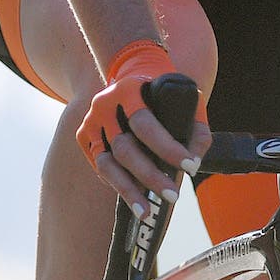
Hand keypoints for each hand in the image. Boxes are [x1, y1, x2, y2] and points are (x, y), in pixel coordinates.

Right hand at [76, 40, 207, 215]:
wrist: (132, 69)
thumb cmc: (165, 89)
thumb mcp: (186, 96)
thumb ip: (196, 126)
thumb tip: (196, 161)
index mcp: (130, 89)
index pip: (147, 125)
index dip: (168, 148)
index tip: (190, 166)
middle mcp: (104, 104)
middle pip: (125, 148)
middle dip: (150, 175)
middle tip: (173, 196)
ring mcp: (89, 120)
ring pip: (107, 163)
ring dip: (128, 189)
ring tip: (146, 210)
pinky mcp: (83, 135)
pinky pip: (100, 165)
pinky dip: (116, 181)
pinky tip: (133, 195)